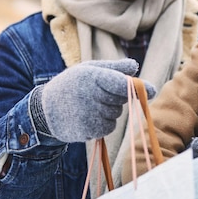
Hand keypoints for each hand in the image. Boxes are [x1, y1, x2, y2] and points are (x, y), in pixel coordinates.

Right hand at [31, 59, 155, 142]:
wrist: (45, 110)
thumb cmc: (72, 85)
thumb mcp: (89, 69)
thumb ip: (114, 68)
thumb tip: (134, 67)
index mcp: (91, 76)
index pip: (120, 83)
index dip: (138, 87)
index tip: (152, 90)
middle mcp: (90, 96)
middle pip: (122, 99)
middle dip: (116, 96)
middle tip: (97, 93)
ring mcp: (88, 115)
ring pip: (116, 114)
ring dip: (109, 111)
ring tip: (89, 105)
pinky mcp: (88, 131)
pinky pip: (108, 127)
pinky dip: (103, 123)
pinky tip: (88, 117)